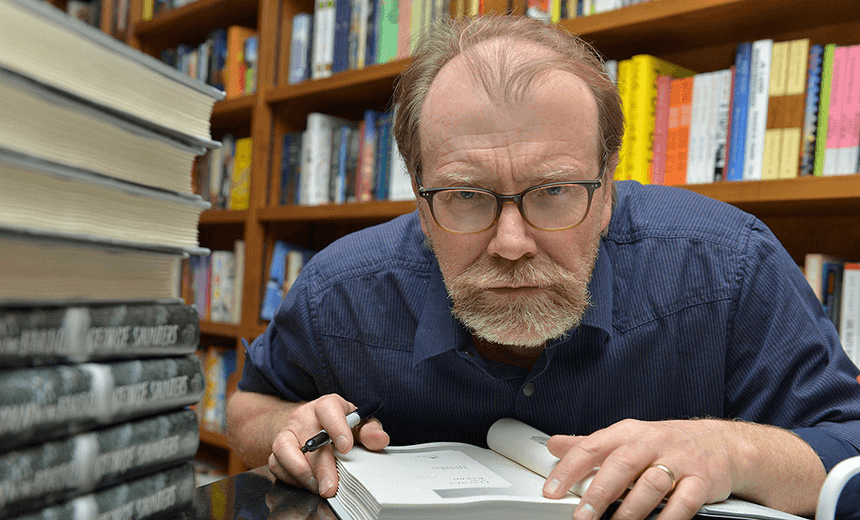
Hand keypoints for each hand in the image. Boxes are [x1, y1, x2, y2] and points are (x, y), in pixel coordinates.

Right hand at [267, 394, 389, 497]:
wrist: (311, 427)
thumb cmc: (340, 425)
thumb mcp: (359, 424)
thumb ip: (370, 431)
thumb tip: (380, 439)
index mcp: (328, 406)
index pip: (328, 409)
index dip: (337, 427)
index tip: (346, 447)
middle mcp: (304, 417)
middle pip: (308, 438)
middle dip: (321, 466)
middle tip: (331, 487)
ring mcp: (288, 432)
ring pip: (285, 450)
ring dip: (301, 473)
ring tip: (318, 488)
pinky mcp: (277, 449)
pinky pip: (277, 464)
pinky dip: (292, 478)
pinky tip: (308, 484)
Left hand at [542, 418, 735, 519]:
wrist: (719, 443)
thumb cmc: (664, 443)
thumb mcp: (626, 438)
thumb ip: (589, 445)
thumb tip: (554, 445)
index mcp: (627, 433)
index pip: (592, 446)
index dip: (569, 469)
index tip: (552, 490)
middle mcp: (652, 443)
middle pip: (621, 464)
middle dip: (600, 493)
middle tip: (583, 516)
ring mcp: (679, 461)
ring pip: (651, 484)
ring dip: (631, 510)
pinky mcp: (702, 480)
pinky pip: (684, 502)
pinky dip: (669, 519)